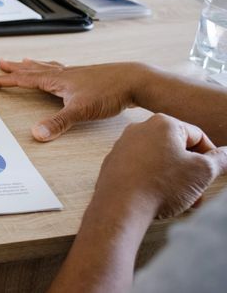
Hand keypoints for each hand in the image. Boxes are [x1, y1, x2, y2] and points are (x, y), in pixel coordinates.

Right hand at [0, 59, 150, 140]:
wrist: (137, 81)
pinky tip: (61, 74)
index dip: (5, 81)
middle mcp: (65, 74)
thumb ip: (58, 123)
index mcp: (57, 80)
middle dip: (16, 68)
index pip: (25, 79)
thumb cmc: (110, 92)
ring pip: (49, 68)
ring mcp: (77, 74)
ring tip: (25, 62)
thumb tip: (35, 134)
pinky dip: (54, 70)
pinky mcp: (89, 78)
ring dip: (34, 66)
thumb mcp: (81, 111)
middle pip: (34, 69)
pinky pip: (63, 71)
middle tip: (1, 63)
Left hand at [95, 114, 226, 218]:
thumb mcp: (202, 171)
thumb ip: (221, 160)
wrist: (121, 206)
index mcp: (163, 123)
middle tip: (200, 192)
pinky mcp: (113, 163)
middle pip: (177, 149)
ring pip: (159, 161)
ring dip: (175, 179)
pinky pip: (141, 170)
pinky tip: (161, 199)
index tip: (214, 172)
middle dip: (192, 172)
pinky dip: (154, 181)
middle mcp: (140, 129)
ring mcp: (123, 146)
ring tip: (184, 201)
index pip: (198, 136)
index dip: (211, 156)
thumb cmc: (161, 185)